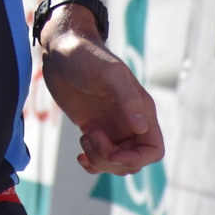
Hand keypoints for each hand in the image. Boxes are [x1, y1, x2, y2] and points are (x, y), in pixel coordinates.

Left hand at [41, 14, 163, 175]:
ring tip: (85, 137)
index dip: (136, 159)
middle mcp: (130, 122)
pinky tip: (80, 155)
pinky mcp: (93, 129)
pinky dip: (92, 164)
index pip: (154, 150)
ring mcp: (111, 127)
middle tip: (91, 136)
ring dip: (99, 160)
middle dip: (112, 160)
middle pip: (133, 161)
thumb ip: (127, 99)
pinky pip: (100, 158)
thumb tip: (141, 128)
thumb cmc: (86, 55)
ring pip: (115, 163)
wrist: (60, 50)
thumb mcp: (110, 73)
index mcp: (141, 110)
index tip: (113, 153)